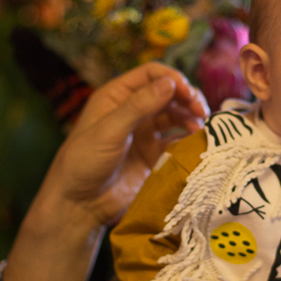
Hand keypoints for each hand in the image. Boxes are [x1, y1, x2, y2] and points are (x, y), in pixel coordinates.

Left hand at [44, 61, 208, 228]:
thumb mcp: (110, 130)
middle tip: (201, 111)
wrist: (79, 205)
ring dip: (190, 117)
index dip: (172, 78)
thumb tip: (170, 83)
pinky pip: (176, 141)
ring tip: (200, 126)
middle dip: (187, 98)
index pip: (151, 74)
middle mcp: (132, 111)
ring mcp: (143, 133)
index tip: (188, 92)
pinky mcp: (152, 155)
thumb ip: (139, 106)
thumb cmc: (84, 162)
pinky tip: (195, 142)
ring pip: (175, 115)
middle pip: (168, 93)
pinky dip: (188, 139)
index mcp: (117, 96)